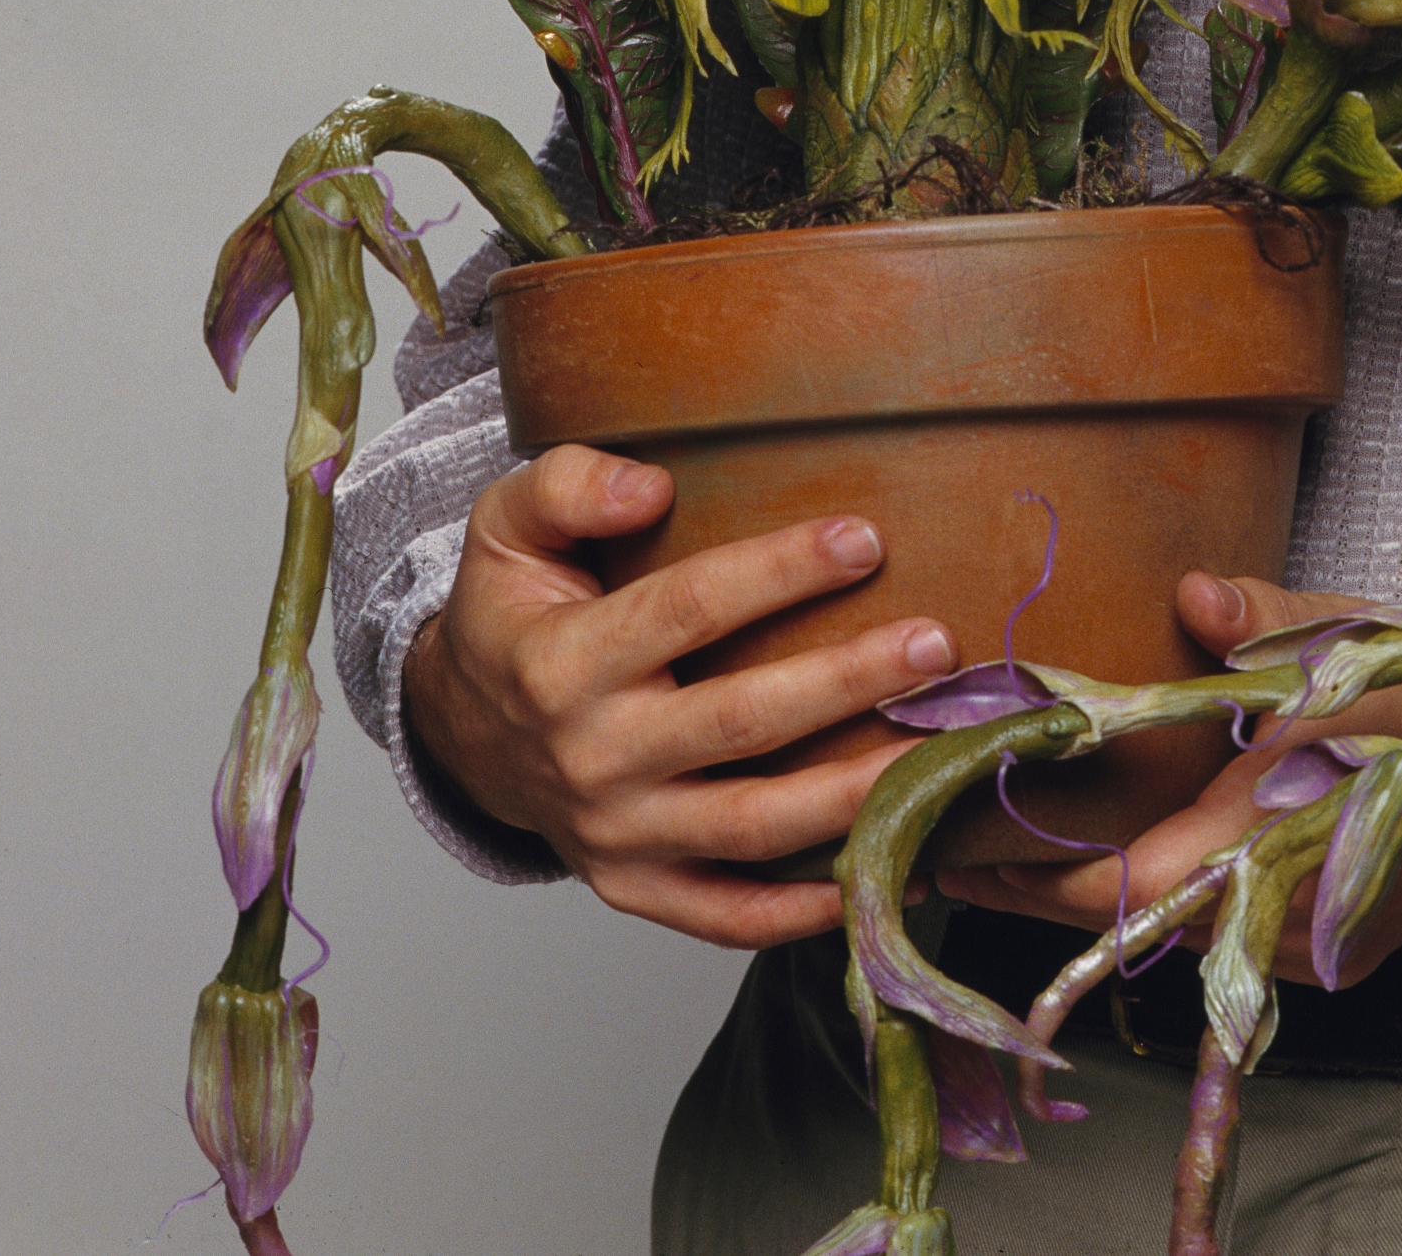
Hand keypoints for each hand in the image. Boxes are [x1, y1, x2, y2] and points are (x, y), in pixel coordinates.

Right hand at [403, 444, 958, 948]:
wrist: (463, 732)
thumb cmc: (513, 615)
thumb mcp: (506, 528)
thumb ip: (568, 486)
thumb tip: (652, 487)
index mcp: (564, 663)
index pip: (688, 610)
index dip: (779, 572)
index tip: (865, 539)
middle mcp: (592, 758)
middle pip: (740, 723)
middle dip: (847, 682)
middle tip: (935, 645)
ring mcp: (616, 836)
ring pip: (751, 826)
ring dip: (852, 794)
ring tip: (938, 754)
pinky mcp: (636, 888)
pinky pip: (727, 915)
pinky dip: (806, 909)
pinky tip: (889, 871)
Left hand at [936, 571, 1401, 988]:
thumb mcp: (1349, 633)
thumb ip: (1263, 620)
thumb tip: (1195, 596)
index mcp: (1278, 838)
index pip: (1120, 884)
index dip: (1028, 877)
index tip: (949, 850)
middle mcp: (1284, 912)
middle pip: (1130, 920)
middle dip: (1039, 888)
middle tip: (944, 850)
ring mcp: (1310, 943)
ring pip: (1175, 932)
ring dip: (1099, 894)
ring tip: (1008, 849)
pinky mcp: (1330, 944)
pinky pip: (1223, 933)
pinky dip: (1166, 898)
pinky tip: (1122, 854)